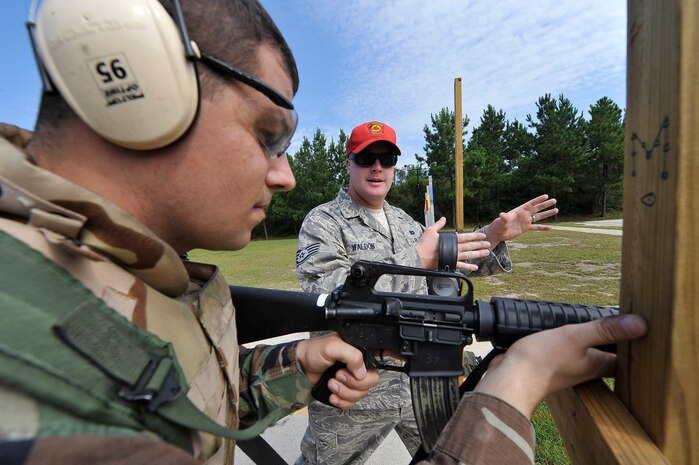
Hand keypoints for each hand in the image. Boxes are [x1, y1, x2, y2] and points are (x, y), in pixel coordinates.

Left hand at [296, 334, 379, 407]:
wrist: (299, 366)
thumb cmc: (314, 352)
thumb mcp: (333, 346)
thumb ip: (351, 355)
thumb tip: (362, 372)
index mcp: (358, 353)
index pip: (375, 367)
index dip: (365, 374)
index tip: (349, 371)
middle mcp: (357, 367)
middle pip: (370, 383)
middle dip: (353, 384)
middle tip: (338, 376)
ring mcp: (351, 380)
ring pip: (360, 394)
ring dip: (344, 392)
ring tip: (330, 383)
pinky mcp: (344, 391)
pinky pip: (351, 402)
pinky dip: (341, 401)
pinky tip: (332, 395)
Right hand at [416, 217, 490, 270]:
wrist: (419, 257)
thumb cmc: (424, 244)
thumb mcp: (430, 230)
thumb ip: (439, 224)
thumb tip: (443, 218)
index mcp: (451, 239)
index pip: (466, 236)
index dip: (475, 236)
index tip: (483, 235)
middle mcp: (454, 247)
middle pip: (470, 245)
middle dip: (480, 244)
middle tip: (488, 244)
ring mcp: (453, 256)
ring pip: (469, 255)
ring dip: (478, 254)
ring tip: (486, 253)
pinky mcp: (450, 263)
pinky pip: (461, 266)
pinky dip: (468, 267)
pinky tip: (475, 267)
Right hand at [474, 314, 646, 416]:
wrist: (509, 379)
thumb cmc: (541, 361)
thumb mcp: (575, 337)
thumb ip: (605, 330)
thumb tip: (641, 325)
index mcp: (598, 365)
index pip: (626, 358)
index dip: (635, 346)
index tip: (642, 331)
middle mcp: (585, 368)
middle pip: (606, 355)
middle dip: (613, 342)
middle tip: (622, 324)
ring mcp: (567, 367)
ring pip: (585, 353)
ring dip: (589, 341)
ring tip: (596, 325)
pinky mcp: (549, 364)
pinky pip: (564, 352)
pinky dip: (567, 343)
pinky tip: (562, 335)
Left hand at [483, 194, 557, 247]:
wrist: (497, 233)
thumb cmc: (498, 226)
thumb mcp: (501, 221)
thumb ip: (504, 218)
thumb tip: (502, 214)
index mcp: (519, 211)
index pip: (531, 204)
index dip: (538, 200)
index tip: (546, 196)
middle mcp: (524, 215)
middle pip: (537, 208)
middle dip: (546, 205)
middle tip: (554, 200)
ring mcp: (525, 221)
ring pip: (538, 217)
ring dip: (547, 214)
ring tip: (556, 210)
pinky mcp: (525, 229)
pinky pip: (536, 228)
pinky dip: (542, 228)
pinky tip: (550, 228)